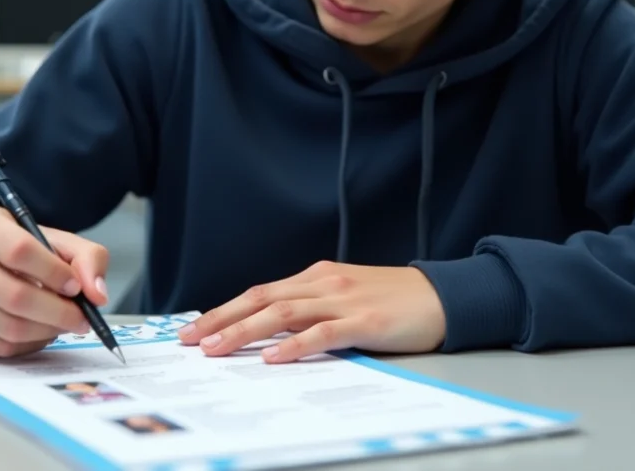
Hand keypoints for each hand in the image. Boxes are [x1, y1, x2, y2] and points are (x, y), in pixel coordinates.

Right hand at [0, 205, 109, 356]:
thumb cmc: (17, 249)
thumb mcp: (54, 240)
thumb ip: (86, 258)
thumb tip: (96, 294)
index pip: (19, 251)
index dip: (54, 273)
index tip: (76, 287)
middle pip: (15, 296)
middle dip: (58, 312)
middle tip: (81, 318)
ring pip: (8, 326)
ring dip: (47, 331)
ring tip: (63, 323)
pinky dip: (30, 345)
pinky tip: (41, 332)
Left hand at [177, 261, 445, 362]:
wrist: (444, 295)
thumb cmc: (395, 300)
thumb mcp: (346, 297)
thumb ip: (313, 309)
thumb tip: (272, 333)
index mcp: (317, 277)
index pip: (260, 292)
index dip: (225, 310)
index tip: (195, 329)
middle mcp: (324, 283)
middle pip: (262, 299)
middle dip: (221, 320)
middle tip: (190, 341)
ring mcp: (344, 300)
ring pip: (283, 313)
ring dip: (245, 332)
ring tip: (217, 349)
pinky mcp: (365, 320)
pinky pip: (323, 332)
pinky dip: (295, 344)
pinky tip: (274, 356)